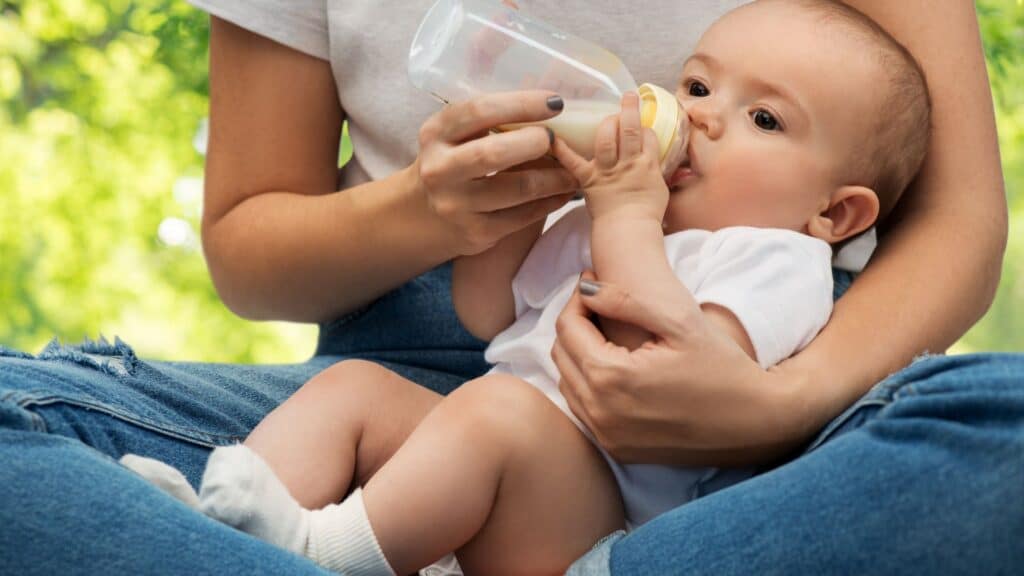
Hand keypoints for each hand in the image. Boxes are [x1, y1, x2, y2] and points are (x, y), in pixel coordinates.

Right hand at [414, 91, 578, 255]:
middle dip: (534, 143)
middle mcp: (440, 170)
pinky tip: (563, 193)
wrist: (422, 216)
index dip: (521, 104)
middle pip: (493, 154)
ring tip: (574, 170)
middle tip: (557, 140)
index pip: (479, 112)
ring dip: (553, 178)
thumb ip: (489, 118)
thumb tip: (549, 99)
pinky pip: (523, 217)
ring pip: (516, 190)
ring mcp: (457, 205)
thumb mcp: (455, 135)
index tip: (555, 102)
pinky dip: (550, 202)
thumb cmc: (452, 162)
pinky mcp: (476, 233)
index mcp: (436, 134)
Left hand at [550, 93, 667, 222]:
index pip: (649, 136)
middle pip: (629, 130)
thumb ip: (659, 172)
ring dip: (606, 122)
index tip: (642, 125)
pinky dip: (561, 150)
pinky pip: (573, 162)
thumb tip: (664, 162)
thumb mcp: (661, 190)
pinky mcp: (588, 180)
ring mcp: (607, 171)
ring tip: (607, 113)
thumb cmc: (646, 215)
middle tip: (629, 97)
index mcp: (648, 165)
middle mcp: (628, 164)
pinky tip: (552, 136)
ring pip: (606, 139)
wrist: (628, 233)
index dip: (645, 127)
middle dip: (629, 110)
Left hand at [552, 271, 811, 466]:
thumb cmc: (723, 367)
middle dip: (575, 324)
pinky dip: (588, 385)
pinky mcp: (618, 450)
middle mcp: (601, 411)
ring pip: (568, 383)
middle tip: (598, 305)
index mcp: (611, 376)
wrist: (756, 423)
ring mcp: (607, 435)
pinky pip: (584, 410)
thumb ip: (626, 301)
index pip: (568, 327)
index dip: (578, 300)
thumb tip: (586, 286)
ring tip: (605, 334)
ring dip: (578, 355)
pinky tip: (615, 368)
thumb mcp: (679, 322)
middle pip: (561, 355)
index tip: (594, 283)